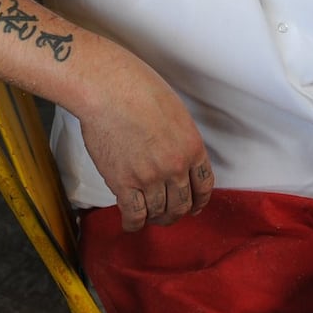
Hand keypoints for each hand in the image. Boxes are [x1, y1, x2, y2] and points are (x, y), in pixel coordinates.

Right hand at [77, 61, 214, 230]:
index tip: (195, 206)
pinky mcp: (124, 183)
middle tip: (168, 213)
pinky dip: (134, 223)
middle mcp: (175, 166)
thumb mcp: (175, 112)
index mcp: (192, 146)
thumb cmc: (138, 90)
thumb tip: (175, 156)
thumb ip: (180, 139)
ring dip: (155, 217)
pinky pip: (134, 214)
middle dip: (176, 212)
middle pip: (182, 204)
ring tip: (148, 216)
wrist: (108, 89)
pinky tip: (131, 223)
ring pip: (159, 212)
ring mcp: (150, 177)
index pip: (204, 185)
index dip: (199, 201)